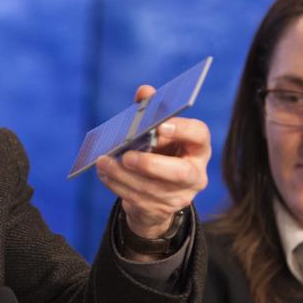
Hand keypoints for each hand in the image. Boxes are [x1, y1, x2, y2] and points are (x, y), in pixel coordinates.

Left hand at [95, 86, 210, 246]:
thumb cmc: (161, 151)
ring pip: (151, 189)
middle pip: (180, 173)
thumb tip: (144, 92)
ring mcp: (180, 196)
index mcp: (198, 147)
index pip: (199, 136)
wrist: (159, 191)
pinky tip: (104, 173)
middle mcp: (195, 175)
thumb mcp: (158, 132)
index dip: (182, 130)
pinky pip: (136, 199)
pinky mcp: (161, 210)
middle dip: (151, 165)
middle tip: (127, 156)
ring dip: (123, 175)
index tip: (160, 125)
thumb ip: (152, 111)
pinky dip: (116, 185)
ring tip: (103, 162)